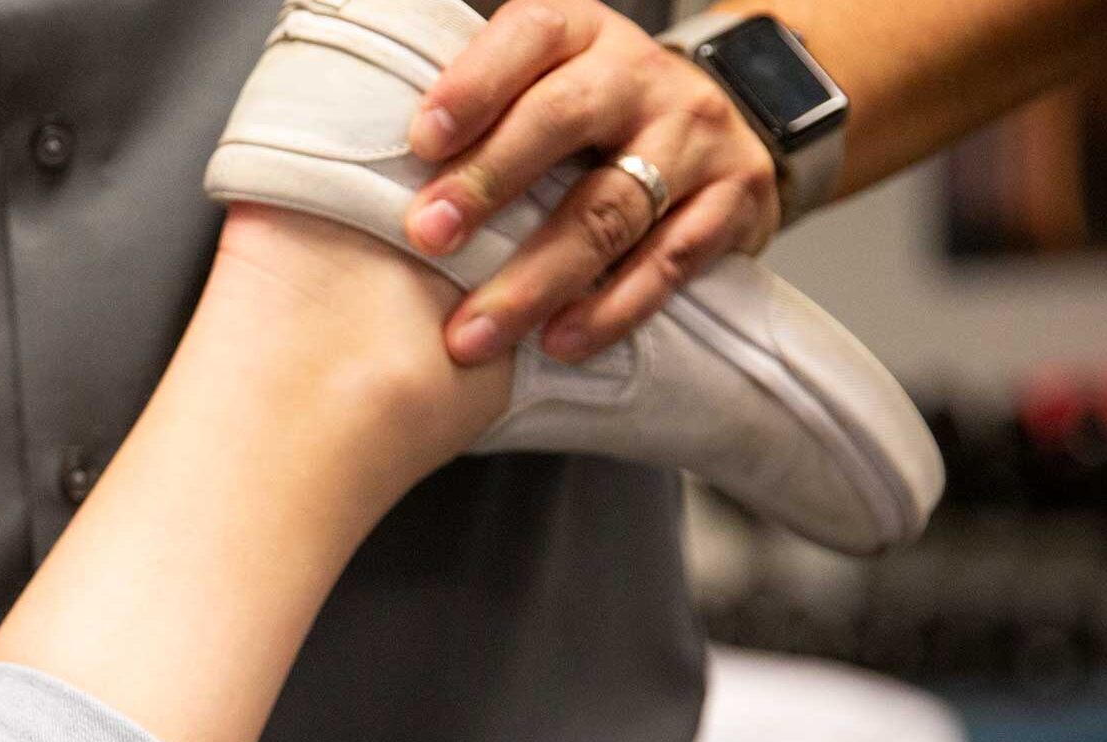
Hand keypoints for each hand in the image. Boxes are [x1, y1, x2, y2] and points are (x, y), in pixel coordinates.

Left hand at [404, 0, 781, 365]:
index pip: (527, 38)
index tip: (420, 143)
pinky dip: (610, 308)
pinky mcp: (736, 198)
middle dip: (489, 181)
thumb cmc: (594, 116)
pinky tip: (559, 342)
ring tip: (475, 330)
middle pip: (564, 119)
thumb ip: (480, 111)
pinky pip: (668, 261)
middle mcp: (641, 74)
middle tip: (429, 238)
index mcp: (581, 33)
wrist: (725, 122)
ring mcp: (696, 134)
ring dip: (536, 278)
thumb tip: (370, 173)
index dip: (473, 87)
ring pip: (611, 208)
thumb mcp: (542, 83)